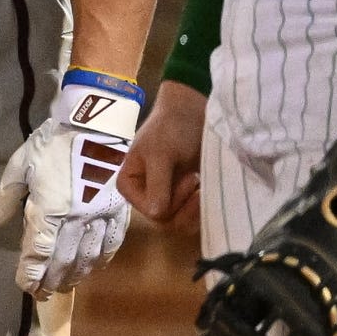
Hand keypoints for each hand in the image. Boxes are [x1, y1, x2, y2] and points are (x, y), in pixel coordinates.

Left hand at [0, 72, 141, 297]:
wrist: (96, 126)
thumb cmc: (53, 143)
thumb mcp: (20, 164)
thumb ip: (6, 197)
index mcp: (49, 209)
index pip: (38, 252)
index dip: (31, 273)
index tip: (25, 286)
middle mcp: (76, 220)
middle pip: (63, 261)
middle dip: (51, 280)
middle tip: (43, 294)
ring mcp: (100, 218)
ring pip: (88, 258)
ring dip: (75, 275)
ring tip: (64, 285)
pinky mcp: (119, 213)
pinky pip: (111, 245)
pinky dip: (100, 260)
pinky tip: (92, 267)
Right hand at [121, 78, 206, 226]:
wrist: (194, 113)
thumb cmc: (171, 129)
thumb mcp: (161, 154)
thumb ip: (157, 184)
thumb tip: (156, 215)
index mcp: (130, 185)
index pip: (150, 212)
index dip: (170, 201)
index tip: (184, 177)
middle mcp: (145, 195)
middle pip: (166, 221)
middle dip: (184, 204)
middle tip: (194, 178)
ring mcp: (166, 198)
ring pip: (181, 222)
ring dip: (195, 206)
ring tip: (201, 182)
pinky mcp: (184, 198)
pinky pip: (192, 216)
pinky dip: (203, 207)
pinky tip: (206, 189)